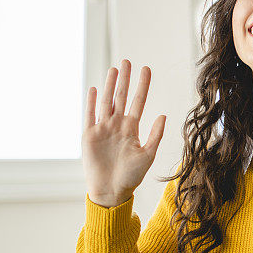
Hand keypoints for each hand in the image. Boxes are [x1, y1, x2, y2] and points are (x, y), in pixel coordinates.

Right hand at [82, 59, 165, 206]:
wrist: (111, 191)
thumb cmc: (131, 176)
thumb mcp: (147, 154)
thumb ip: (155, 135)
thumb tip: (163, 115)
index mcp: (132, 128)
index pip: (138, 101)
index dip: (142, 86)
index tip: (146, 69)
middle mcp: (117, 125)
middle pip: (121, 97)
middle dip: (124, 80)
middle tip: (127, 61)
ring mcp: (103, 129)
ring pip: (106, 102)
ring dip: (109, 86)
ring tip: (114, 69)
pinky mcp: (89, 136)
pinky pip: (90, 115)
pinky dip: (91, 102)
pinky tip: (94, 89)